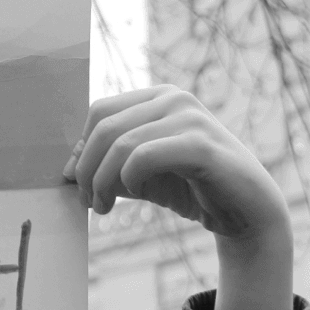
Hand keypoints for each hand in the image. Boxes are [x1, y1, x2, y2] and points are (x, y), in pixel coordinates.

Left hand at [66, 86, 292, 309]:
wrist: (243, 211)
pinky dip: (129, 179)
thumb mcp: (138, 174)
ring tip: (103, 207)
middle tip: (89, 203)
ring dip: (101, 182)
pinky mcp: (202, 144)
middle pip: (103, 127)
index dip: (81, 150)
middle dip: (86, 170)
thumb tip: (67, 167)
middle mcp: (175, 99)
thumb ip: (106, 164)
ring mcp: (190, 117)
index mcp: (158, 98)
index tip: (79, 185)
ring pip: (120, 143)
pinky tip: (134, 194)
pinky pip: (144, 156)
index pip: (99, 112)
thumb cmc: (189, 188)